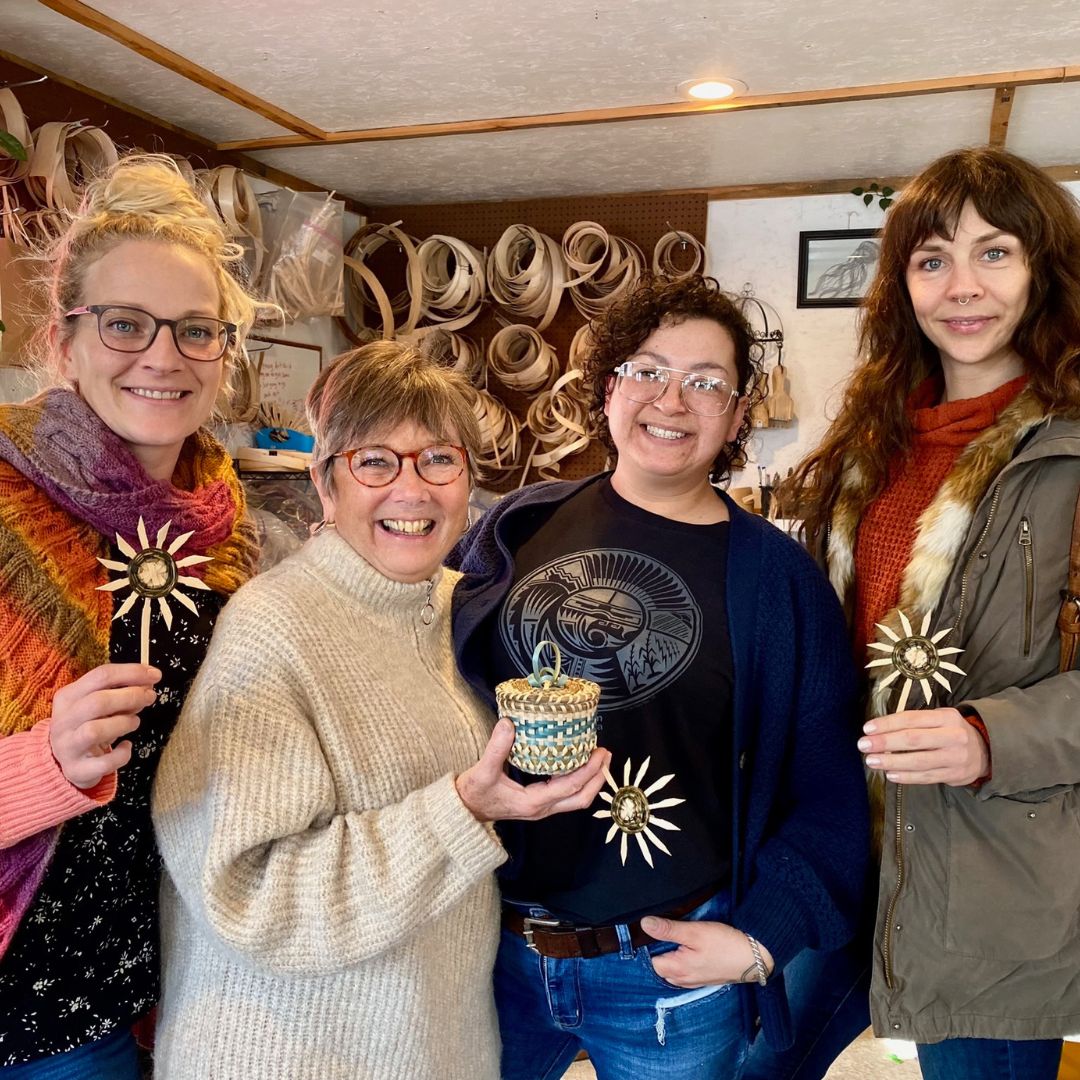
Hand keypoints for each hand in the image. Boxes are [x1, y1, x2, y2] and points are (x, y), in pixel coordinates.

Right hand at [49, 664, 160, 788]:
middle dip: (131, 696)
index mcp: (68, 697)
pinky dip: (122, 754)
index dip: (132, 673)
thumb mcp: (99, 705)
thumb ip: (121, 692)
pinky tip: (126, 747)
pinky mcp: (76, 770)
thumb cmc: (88, 725)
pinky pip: (104, 763)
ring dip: (124, 723)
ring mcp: (67, 747)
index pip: (100, 676)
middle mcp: (63, 720)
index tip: (155, 675)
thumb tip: (148, 684)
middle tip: (150, 697)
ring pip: (95, 730)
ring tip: (134, 722)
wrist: (65, 762)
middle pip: (98, 702)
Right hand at [455, 718, 610, 822]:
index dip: (588, 771)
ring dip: (591, 780)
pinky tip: (579, 764)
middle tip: (606, 755)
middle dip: (598, 778)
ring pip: (576, 799)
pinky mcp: (539, 804)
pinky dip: (579, 781)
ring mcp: (542, 808)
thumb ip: (496, 748)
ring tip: (599, 758)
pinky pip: (566, 795)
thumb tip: (509, 723)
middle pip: (581, 798)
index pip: (569, 787)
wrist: (464, 811)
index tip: (599, 753)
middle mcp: (542, 808)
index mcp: (533, 802)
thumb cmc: (474, 794)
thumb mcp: (483, 770)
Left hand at [639, 917, 774, 987]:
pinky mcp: (705, 978)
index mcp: (677, 970)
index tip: (657, 931)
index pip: (651, 961)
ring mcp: (695, 981)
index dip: (651, 945)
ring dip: (673, 957)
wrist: (754, 957)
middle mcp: (683, 980)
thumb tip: (644, 924)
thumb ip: (668, 929)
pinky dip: (684, 962)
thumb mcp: (694, 932)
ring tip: (680, 940)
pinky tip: (692, 950)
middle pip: (661, 967)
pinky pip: (686, 973)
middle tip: (670, 933)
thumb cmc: (724, 944)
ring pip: (673, 970)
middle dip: (661, 952)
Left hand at [858, 707, 988, 785]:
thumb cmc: (951, 732)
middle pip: (914, 739)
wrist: (986, 751)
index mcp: (946, 717)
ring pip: (919, 761)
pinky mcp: (955, 775)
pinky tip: (890, 774)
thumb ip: (915, 722)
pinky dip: (906, 777)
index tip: (867, 728)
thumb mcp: (939, 719)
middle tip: (863, 745)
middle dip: (885, 742)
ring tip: (872, 761)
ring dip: (892, 761)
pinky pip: (927, 777)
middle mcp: (953, 736)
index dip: (888, 724)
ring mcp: (955, 758)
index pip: (912, 719)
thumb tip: (880, 729)